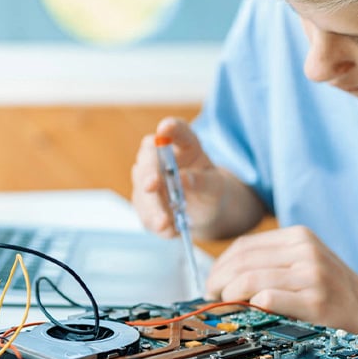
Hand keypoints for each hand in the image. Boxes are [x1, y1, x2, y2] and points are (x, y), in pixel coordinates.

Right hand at [130, 117, 228, 238]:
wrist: (204, 210)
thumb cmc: (211, 190)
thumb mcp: (216, 186)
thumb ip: (203, 181)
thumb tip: (185, 179)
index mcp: (184, 145)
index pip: (176, 130)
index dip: (170, 128)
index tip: (165, 128)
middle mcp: (160, 158)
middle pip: (148, 158)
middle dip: (148, 172)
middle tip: (151, 185)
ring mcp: (147, 179)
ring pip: (142, 190)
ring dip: (152, 206)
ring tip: (166, 223)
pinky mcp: (143, 202)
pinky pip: (144, 212)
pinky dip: (155, 223)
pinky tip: (170, 231)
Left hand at [204, 225, 357, 332]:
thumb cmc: (335, 294)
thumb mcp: (307, 264)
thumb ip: (273, 263)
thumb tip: (224, 275)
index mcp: (300, 237)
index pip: (244, 245)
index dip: (220, 266)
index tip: (212, 283)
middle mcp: (305, 250)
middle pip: (242, 261)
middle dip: (218, 281)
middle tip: (211, 299)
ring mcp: (312, 274)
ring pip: (249, 279)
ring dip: (228, 295)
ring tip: (224, 307)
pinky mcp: (315, 300)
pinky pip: (267, 299)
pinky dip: (250, 306)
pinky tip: (248, 314)